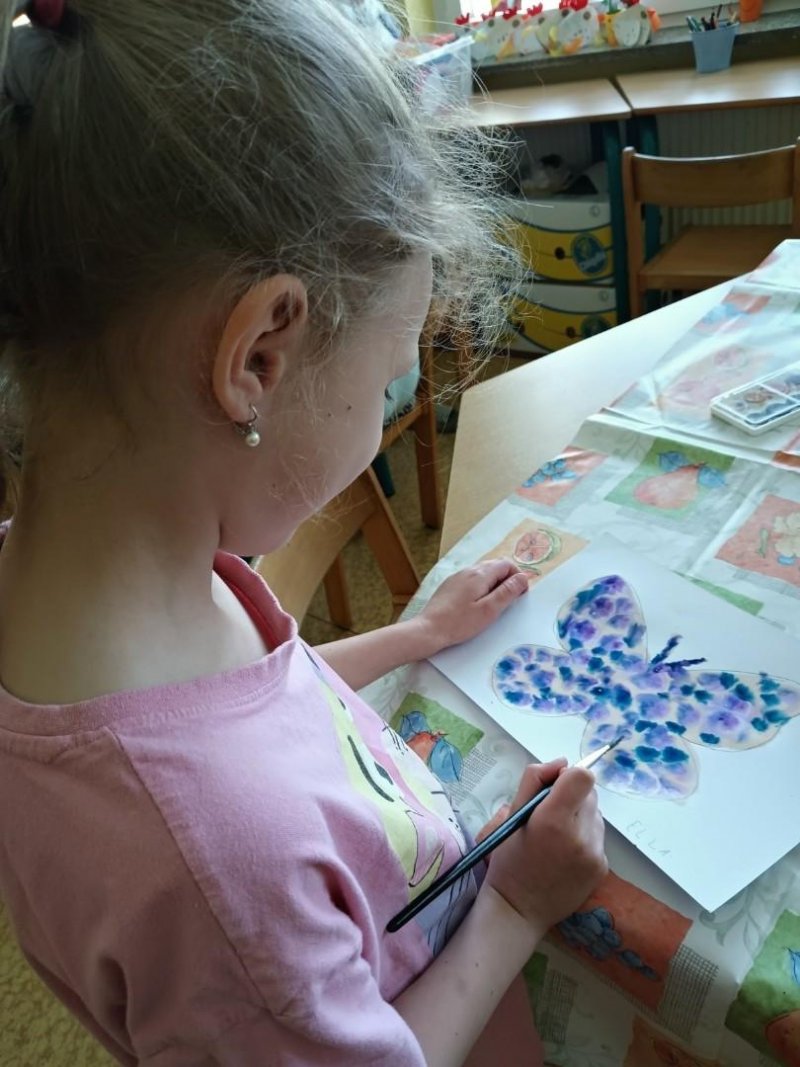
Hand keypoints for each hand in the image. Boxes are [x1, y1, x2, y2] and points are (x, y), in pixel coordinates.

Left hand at [415, 559, 527, 655]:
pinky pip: (471, 579)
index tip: (519, 594)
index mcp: (479, 574)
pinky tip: (477, 604)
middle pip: (494, 566)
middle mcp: (468, 570)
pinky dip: (481, 587)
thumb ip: (507, 592)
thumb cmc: (460, 623)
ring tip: (493, 604)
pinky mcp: (450, 585)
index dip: (517, 576)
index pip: (506, 564)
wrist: (428, 629)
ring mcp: (457, 577)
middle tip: (508, 600)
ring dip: (494, 583)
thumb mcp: (489, 610)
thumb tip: (523, 577)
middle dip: (506, 579)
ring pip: (482, 572)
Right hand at [483, 760, 607, 934]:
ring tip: (557, 838)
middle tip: (550, 816)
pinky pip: (598, 837)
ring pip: (596, 814)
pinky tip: (565, 854)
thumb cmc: (509, 860)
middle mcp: (580, 836)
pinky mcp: (602, 868)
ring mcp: (595, 854)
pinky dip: (584, 838)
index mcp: (553, 820)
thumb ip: (535, 780)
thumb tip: (562, 763)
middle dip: (572, 797)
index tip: (554, 790)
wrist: (519, 909)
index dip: (568, 777)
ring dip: (580, 817)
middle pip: (590, 793)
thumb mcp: (511, 815)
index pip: (583, 776)